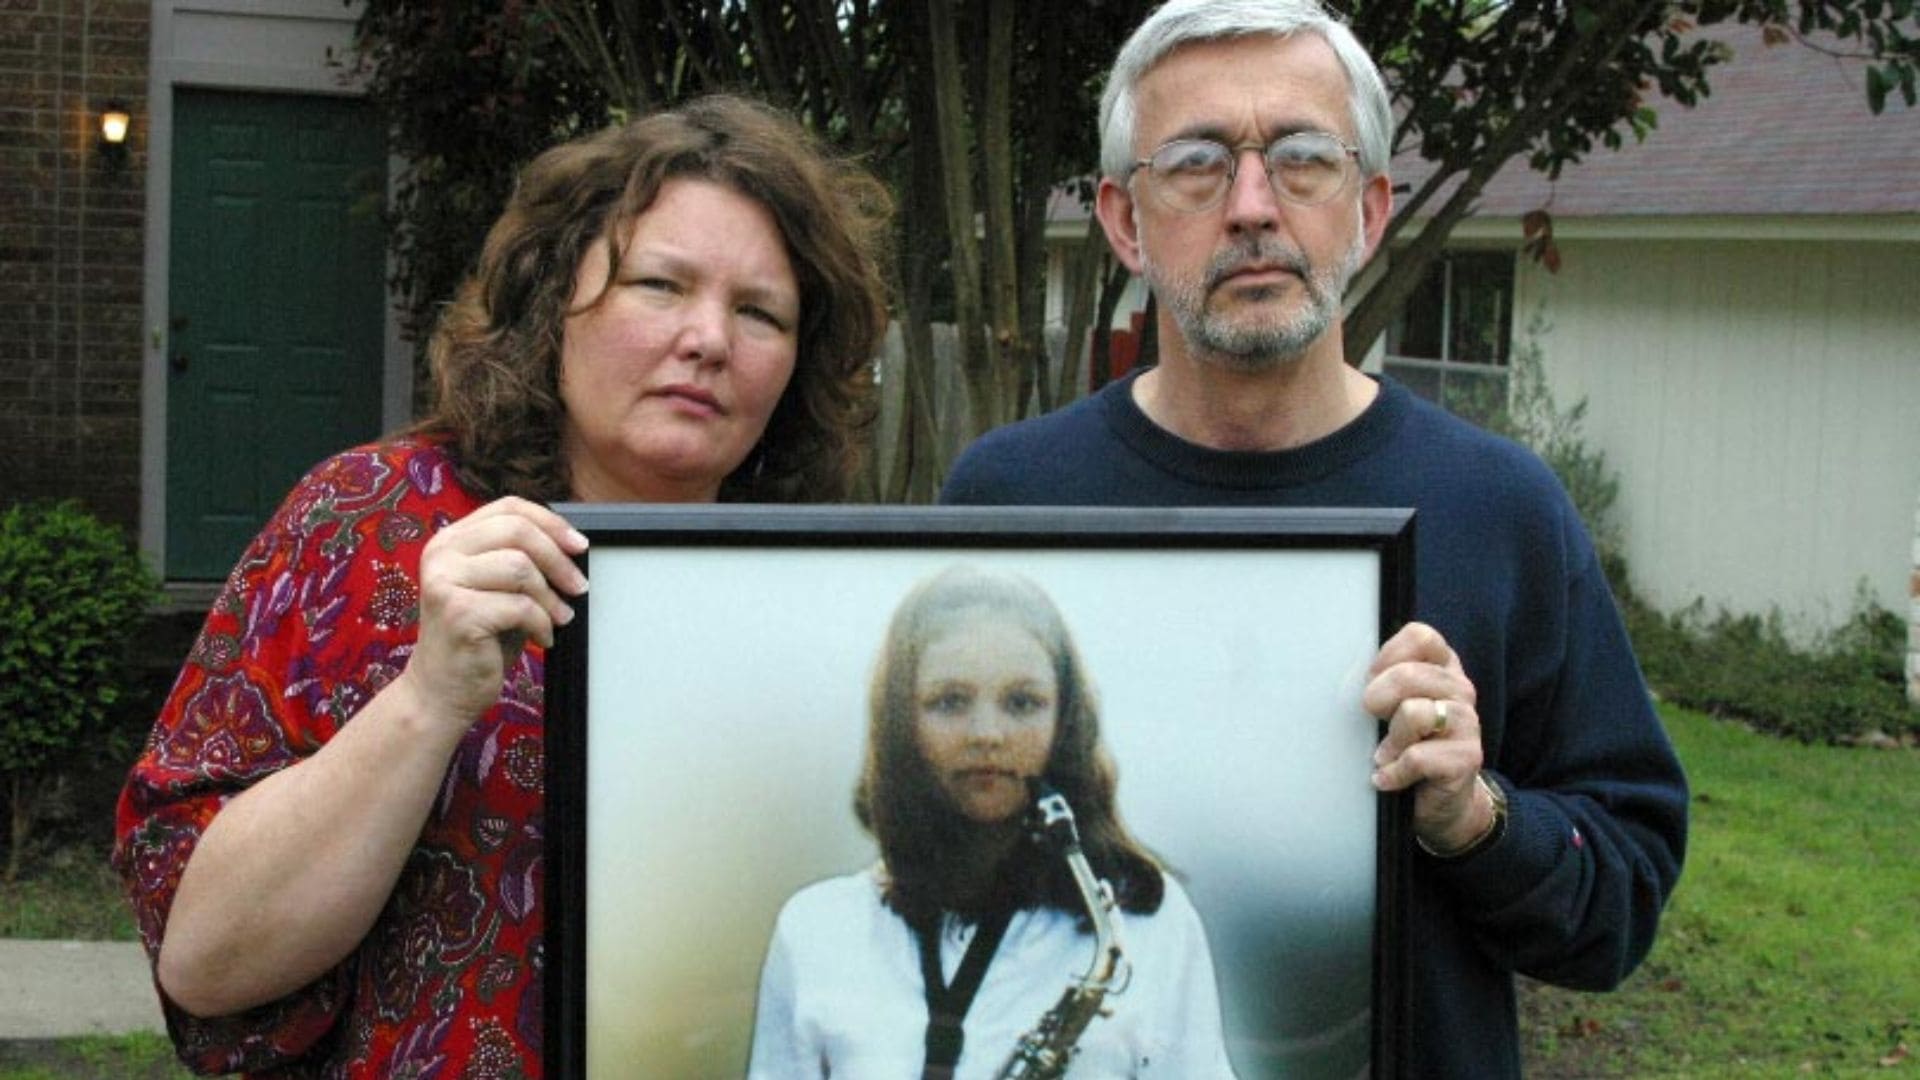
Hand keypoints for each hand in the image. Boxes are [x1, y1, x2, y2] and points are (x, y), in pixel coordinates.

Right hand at [395, 496, 589, 740]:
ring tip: (558, 618)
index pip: (509, 507)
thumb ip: (520, 558)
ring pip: (520, 568)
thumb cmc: (478, 639)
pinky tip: (541, 639)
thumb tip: (573, 544)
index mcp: (451, 540)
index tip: (579, 545)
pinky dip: (542, 624)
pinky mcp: (458, 613)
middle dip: (558, 559)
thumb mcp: (498, 588)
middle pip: (517, 531)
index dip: (551, 522)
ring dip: (550, 597)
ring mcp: (444, 581)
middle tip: (578, 587)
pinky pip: (520, 606)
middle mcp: (441, 554)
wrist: (440, 690)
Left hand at [1362, 622, 1491, 853]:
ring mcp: (1468, 723)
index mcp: (1443, 668)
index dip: (1388, 656)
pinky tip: (1389, 778)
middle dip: (1379, 698)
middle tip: (1375, 719)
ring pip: (1414, 713)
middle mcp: (1460, 690)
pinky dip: (1394, 772)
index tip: (1372, 679)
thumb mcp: (1393, 708)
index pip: (1421, 636)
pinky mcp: (1467, 757)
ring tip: (1386, 754)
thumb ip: (1382, 683)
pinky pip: (1417, 757)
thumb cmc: (1409, 746)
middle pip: (1409, 674)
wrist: (1440, 802)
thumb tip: (1346, 673)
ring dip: (1390, 740)